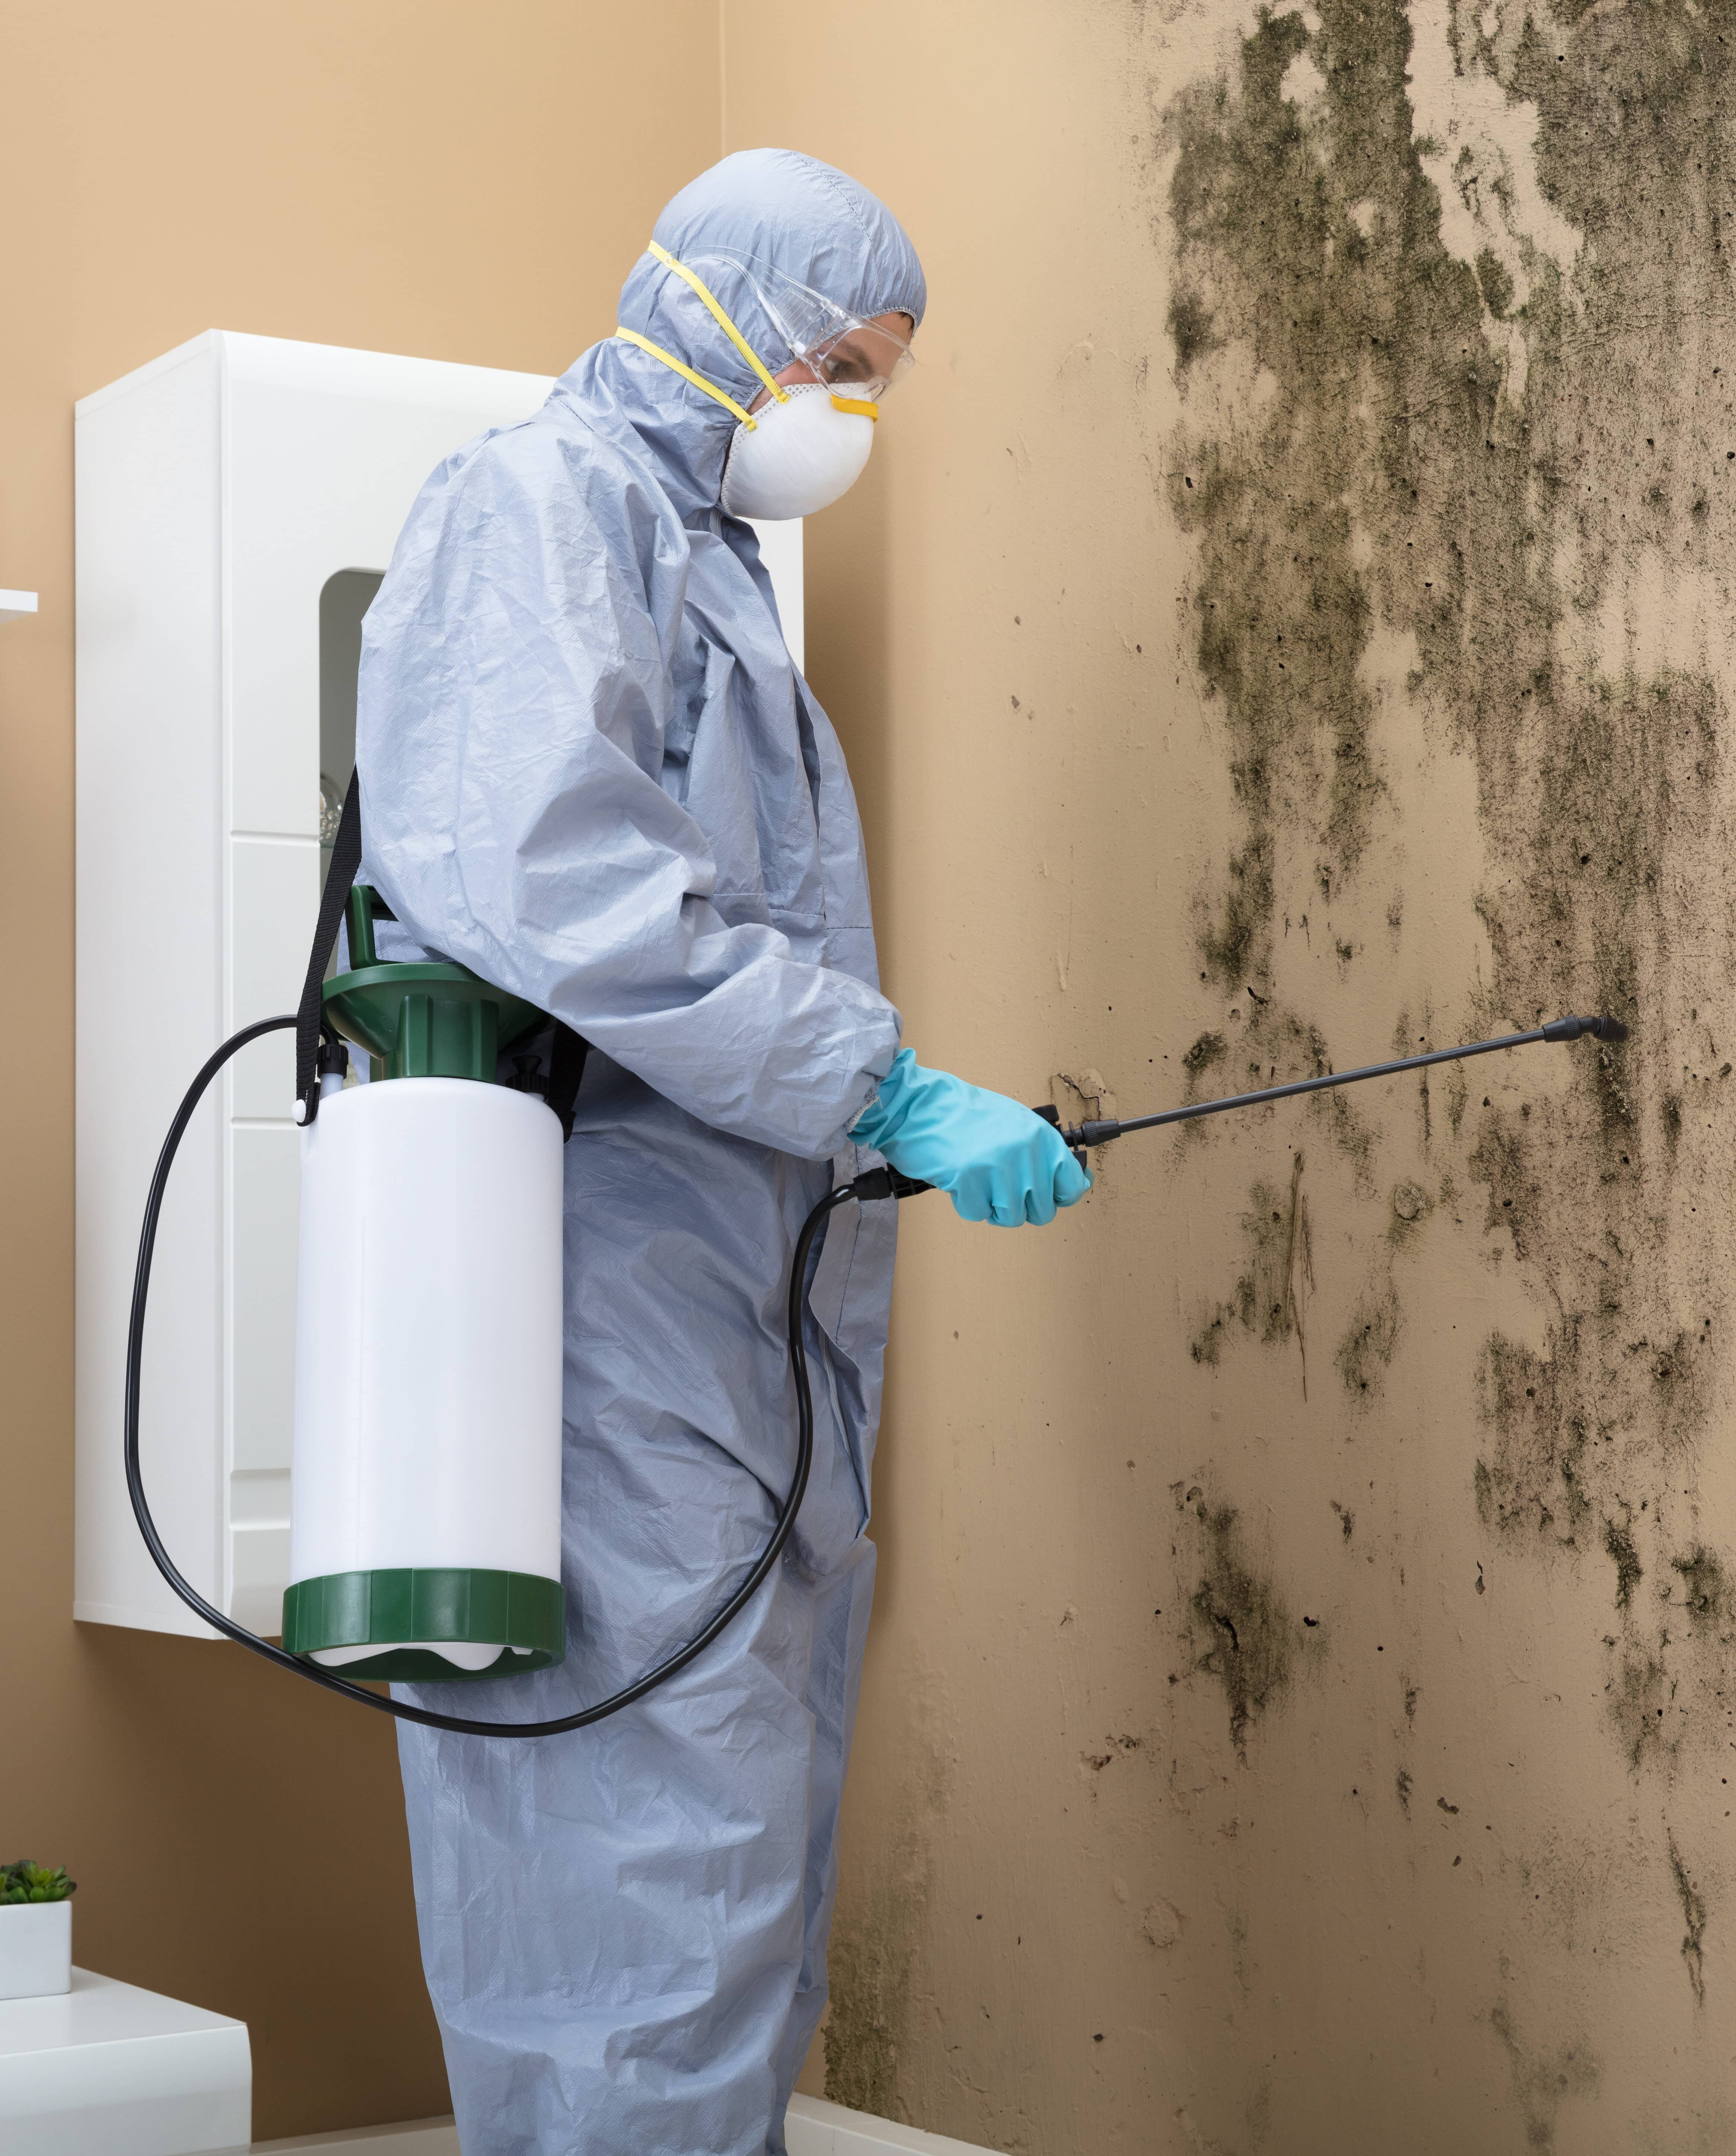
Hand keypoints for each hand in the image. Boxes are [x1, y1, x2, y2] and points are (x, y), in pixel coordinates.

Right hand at [851, 1051, 1092, 1225]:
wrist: (920, 1105)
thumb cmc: (965, 1115)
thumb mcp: (1016, 1123)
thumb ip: (1043, 1153)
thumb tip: (1075, 1183)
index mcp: (1041, 1137)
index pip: (1072, 1186)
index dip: (1060, 1197)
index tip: (1049, 1195)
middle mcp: (1025, 1153)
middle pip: (1041, 1211)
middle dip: (1021, 1206)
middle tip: (1000, 1187)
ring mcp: (997, 1168)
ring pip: (1010, 1217)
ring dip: (992, 1206)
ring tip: (978, 1181)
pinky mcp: (968, 1181)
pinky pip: (977, 1213)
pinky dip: (966, 1203)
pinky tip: (959, 1179)